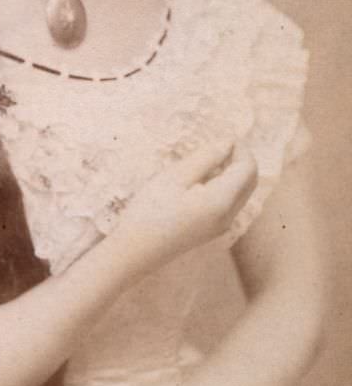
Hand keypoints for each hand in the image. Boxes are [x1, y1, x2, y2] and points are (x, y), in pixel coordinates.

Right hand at [113, 144, 257, 275]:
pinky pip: (230, 202)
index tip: (220, 134)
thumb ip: (205, 159)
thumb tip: (227, 143)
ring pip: (241, 191)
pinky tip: (200, 178)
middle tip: (216, 143)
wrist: (135, 251)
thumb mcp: (175, 177)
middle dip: (239, 158)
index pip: (248, 168)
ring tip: (205, 158)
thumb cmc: (150, 210)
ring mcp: (222, 226)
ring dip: (232, 170)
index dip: (239, 147)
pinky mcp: (213, 230)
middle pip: (249, 180)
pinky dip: (224, 184)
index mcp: (222, 201)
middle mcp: (229, 216)